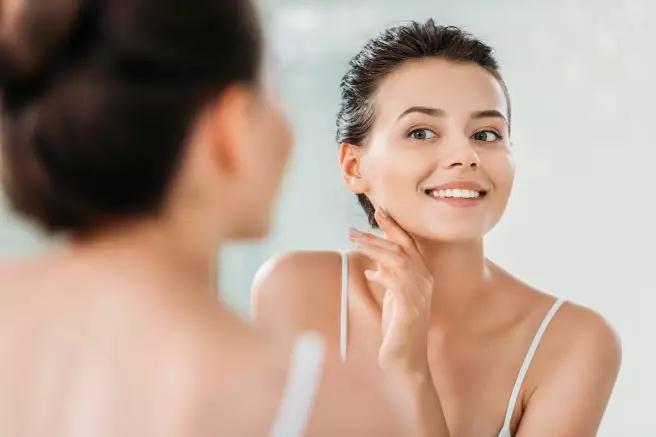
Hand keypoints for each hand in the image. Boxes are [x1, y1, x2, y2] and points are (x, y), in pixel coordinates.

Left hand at [349, 207, 433, 375]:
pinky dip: (383, 276)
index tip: (379, 211)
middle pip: (401, 248)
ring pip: (397, 261)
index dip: (394, 227)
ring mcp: (419, 295)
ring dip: (374, 249)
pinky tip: (370, 274)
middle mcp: (424, 281)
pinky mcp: (410, 309)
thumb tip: (376, 257)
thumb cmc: (398, 326)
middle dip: (378, 234)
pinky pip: (397, 285)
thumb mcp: (394, 295)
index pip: (409, 244)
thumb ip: (390, 275)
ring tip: (354, 242)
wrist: (406, 359)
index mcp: (421, 275)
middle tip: (353, 228)